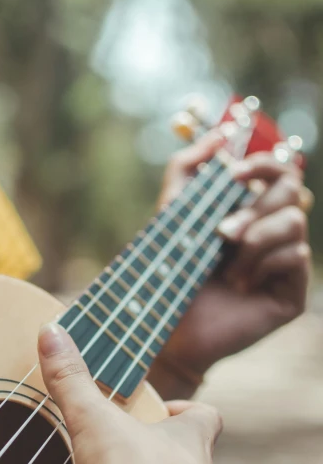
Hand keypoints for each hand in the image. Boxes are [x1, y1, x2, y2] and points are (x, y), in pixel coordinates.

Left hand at [153, 133, 311, 393]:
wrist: (168, 327)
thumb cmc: (170, 275)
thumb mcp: (172, 215)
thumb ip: (187, 169)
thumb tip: (217, 135)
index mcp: (250, 211)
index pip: (278, 171)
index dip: (263, 163)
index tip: (233, 173)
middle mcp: (274, 233)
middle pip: (293, 191)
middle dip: (255, 207)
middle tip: (222, 234)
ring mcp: (286, 263)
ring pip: (295, 222)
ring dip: (255, 239)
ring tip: (226, 268)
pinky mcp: (292, 293)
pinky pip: (296, 257)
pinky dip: (262, 266)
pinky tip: (239, 286)